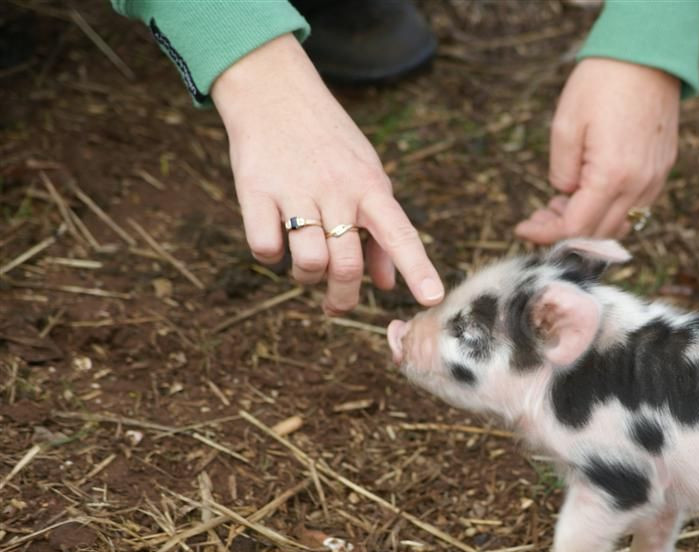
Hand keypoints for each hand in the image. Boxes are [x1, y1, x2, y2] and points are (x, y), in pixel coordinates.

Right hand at [212, 35, 442, 314]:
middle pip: (347, 266)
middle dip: (343, 297)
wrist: (273, 91)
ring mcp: (296, 190)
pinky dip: (270, 255)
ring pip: (309, 263)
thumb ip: (379, 231)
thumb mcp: (366, 176)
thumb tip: (388, 284)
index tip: (432, 298)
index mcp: (370, 186)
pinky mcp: (256, 191)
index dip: (418, 268)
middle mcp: (337, 189)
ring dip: (306, 278)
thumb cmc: (329, 143)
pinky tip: (275, 240)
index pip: (400, 233)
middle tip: (336, 304)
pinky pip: (265, 247)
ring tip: (306, 266)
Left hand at [515, 58, 680, 243]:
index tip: (523, 228)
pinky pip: (636, 207)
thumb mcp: (565, 125)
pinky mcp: (662, 170)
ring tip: (563, 200)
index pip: (576, 227)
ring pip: (620, 225)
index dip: (546, 234)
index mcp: (611, 176)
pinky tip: (590, 189)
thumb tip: (565, 194)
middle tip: (540, 213)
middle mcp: (639, 186)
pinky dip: (610, 209)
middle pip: (599, 233)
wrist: (647, 55)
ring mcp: (655, 180)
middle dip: (565, 230)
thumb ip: (561, 171)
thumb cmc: (602, 83)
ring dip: (589, 222)